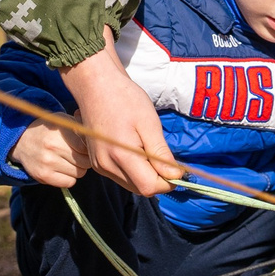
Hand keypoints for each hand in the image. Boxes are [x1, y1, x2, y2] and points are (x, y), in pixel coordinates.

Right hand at [11, 121, 85, 188]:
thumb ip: (81, 126)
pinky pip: (70, 182)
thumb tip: (99, 135)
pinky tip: (62, 169)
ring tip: (68, 160)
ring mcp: (47, 162)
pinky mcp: (43, 176)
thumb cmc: (49, 130)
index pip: (87, 146)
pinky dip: (69, 178)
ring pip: (80, 173)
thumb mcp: (63, 120)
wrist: (21, 141)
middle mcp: (53, 146)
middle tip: (77, 154)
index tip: (85, 146)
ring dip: (78, 168)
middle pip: (86, 161)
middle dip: (85, 159)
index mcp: (60, 130)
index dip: (89, 148)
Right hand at [61, 36, 179, 197]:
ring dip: (146, 176)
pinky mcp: (97, 162)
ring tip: (150, 150)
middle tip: (166, 158)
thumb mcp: (149, 123)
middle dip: (158, 179)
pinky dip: (134, 171)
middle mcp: (106, 165)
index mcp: (120, 155)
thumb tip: (175, 175)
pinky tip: (137, 151)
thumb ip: (160, 153)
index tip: (177, 168)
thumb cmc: (125, 99)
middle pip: (140, 189)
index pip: (149, 187)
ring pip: (131, 185)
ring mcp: (99, 165)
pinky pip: (121, 177)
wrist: (96, 86)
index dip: (167, 182)